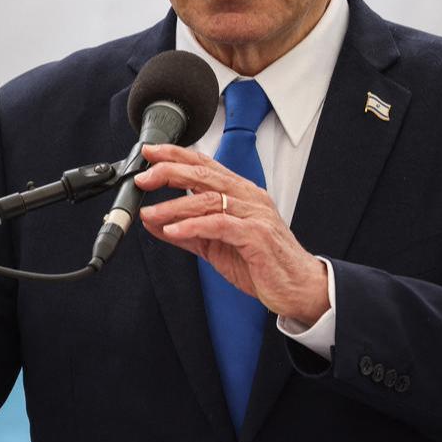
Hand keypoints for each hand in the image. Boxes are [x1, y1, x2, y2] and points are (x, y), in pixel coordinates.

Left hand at [134, 144, 329, 325]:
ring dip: (174, 205)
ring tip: (150, 212)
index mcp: (241, 194)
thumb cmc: (262, 263)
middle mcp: (248, 198)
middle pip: (204, 174)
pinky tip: (172, 229)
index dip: (177, 156)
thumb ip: (187, 232)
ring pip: (208, 199)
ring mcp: (254, 215)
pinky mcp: (256, 236)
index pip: (205, 165)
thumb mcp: (216, 245)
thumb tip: (154, 222)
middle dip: (170, 172)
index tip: (151, 154)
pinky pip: (219, 225)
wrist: (297, 288)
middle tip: (144, 178)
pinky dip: (192, 225)